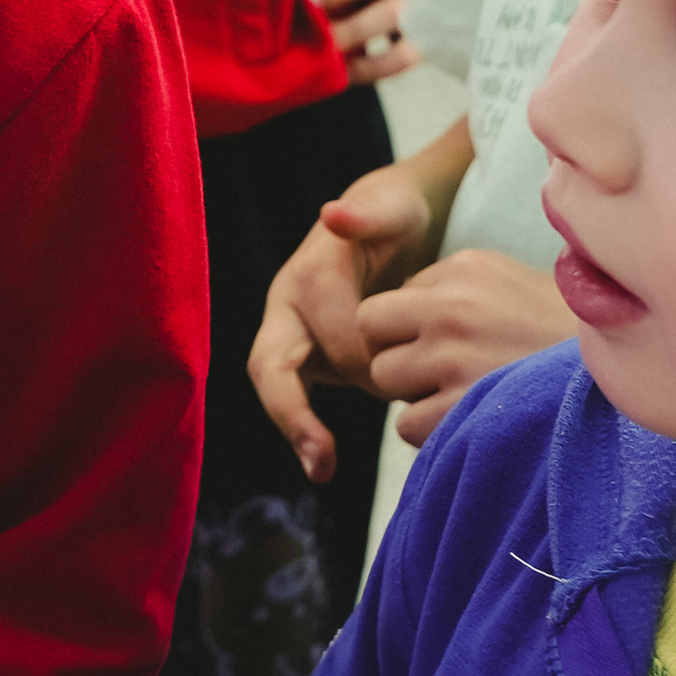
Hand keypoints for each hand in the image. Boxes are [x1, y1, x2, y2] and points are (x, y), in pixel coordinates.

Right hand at [247, 165, 442, 483]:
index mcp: (309, 275)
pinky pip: (292, 394)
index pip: (332, 335)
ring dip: (295, 429)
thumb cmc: (397, 214)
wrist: (389, 216)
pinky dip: (304, 429)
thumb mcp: (391, 207)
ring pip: (275, 385)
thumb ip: (367, 212)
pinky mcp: (303, 354)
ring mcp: (290, 331)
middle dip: (292, 414)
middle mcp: (287, 304)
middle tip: (323, 461)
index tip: (405, 378)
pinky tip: (323, 464)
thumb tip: (333, 215)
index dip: (367, 361)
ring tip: (321, 469)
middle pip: (270, 366)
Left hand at [359, 246, 567, 447]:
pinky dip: (434, 431)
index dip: (406, 329)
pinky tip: (476, 419)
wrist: (631, 370)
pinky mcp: (464, 409)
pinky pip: (407, 426)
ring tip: (466, 393)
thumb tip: (393, 308)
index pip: (388, 302)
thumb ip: (450, 285)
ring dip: (414, 395)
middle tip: (439, 372)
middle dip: (397, 357)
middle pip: (372, 336)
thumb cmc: (564, 331)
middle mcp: (452, 307)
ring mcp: (456, 359)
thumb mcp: (508, 280)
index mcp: (464, 268)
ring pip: (385, 382)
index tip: (441, 343)